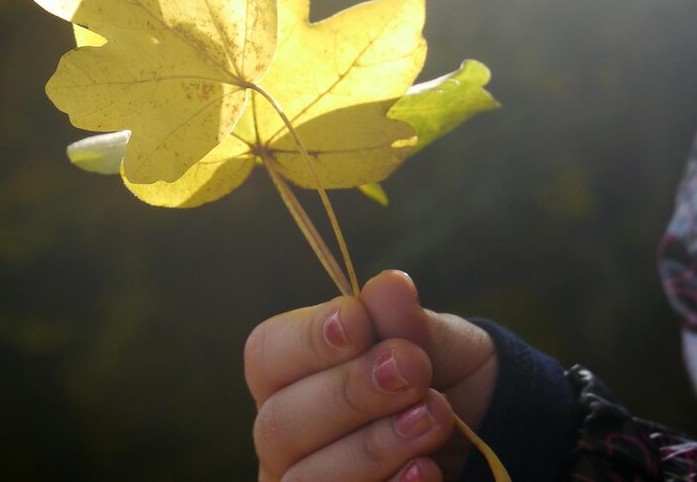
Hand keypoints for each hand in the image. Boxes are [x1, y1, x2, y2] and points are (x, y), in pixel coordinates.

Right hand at [244, 271, 496, 480]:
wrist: (480, 428)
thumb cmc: (433, 372)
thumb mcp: (431, 338)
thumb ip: (404, 319)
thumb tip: (390, 285)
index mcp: (288, 370)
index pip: (267, 354)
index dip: (308, 339)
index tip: (359, 323)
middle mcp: (283, 432)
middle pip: (280, 422)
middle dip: (350, 393)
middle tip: (413, 368)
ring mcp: (304, 481)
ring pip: (307, 479)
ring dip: (375, 446)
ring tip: (436, 416)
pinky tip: (427, 468)